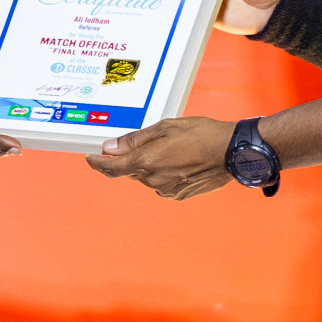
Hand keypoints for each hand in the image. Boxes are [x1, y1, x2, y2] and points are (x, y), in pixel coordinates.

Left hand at [84, 117, 234, 199]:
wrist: (231, 153)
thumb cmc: (201, 134)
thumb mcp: (165, 127)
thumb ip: (134, 139)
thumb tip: (110, 147)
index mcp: (146, 161)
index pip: (111, 168)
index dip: (97, 163)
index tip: (90, 158)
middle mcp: (153, 179)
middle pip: (130, 171)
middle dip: (131, 158)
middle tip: (146, 142)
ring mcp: (166, 189)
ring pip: (146, 177)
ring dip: (149, 165)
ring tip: (171, 148)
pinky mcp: (179, 195)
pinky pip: (161, 184)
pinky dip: (163, 173)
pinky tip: (179, 160)